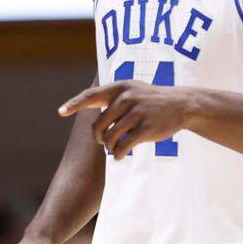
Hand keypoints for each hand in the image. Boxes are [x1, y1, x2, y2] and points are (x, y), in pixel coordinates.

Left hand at [58, 80, 191, 160]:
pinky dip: (118, 154)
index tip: (61, 112)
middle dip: (98, 137)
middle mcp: (126, 98)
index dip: (75, 104)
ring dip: (109, 147)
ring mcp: (137, 113)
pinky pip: (124, 146)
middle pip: (99, 124)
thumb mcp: (132, 90)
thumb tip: (87, 108)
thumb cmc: (151, 99)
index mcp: (120, 87)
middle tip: (103, 142)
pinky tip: (120, 156)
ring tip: (113, 149)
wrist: (181, 104)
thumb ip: (112, 98)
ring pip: (110, 137)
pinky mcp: (146, 128)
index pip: (91, 95)